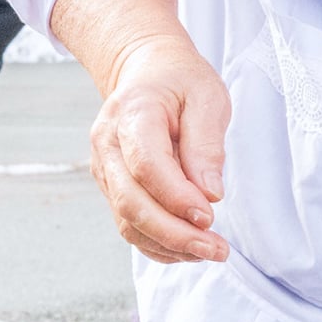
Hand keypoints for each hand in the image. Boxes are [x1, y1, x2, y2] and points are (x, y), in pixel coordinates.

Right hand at [88, 37, 231, 263]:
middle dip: (174, 233)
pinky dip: (158, 244)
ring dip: (168, 245)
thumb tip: (209, 194)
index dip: (176, 197)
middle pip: (131, 202)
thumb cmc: (180, 81)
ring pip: (127, 221)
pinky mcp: (112, 186)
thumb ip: (206, 145)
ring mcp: (104, 168)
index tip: (210, 215)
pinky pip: (129, 224)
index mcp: (132, 114)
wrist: (146, 71)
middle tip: (216, 248)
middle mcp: (108, 144)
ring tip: (210, 251)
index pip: (146, 165)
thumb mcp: (207, 98)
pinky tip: (189, 248)